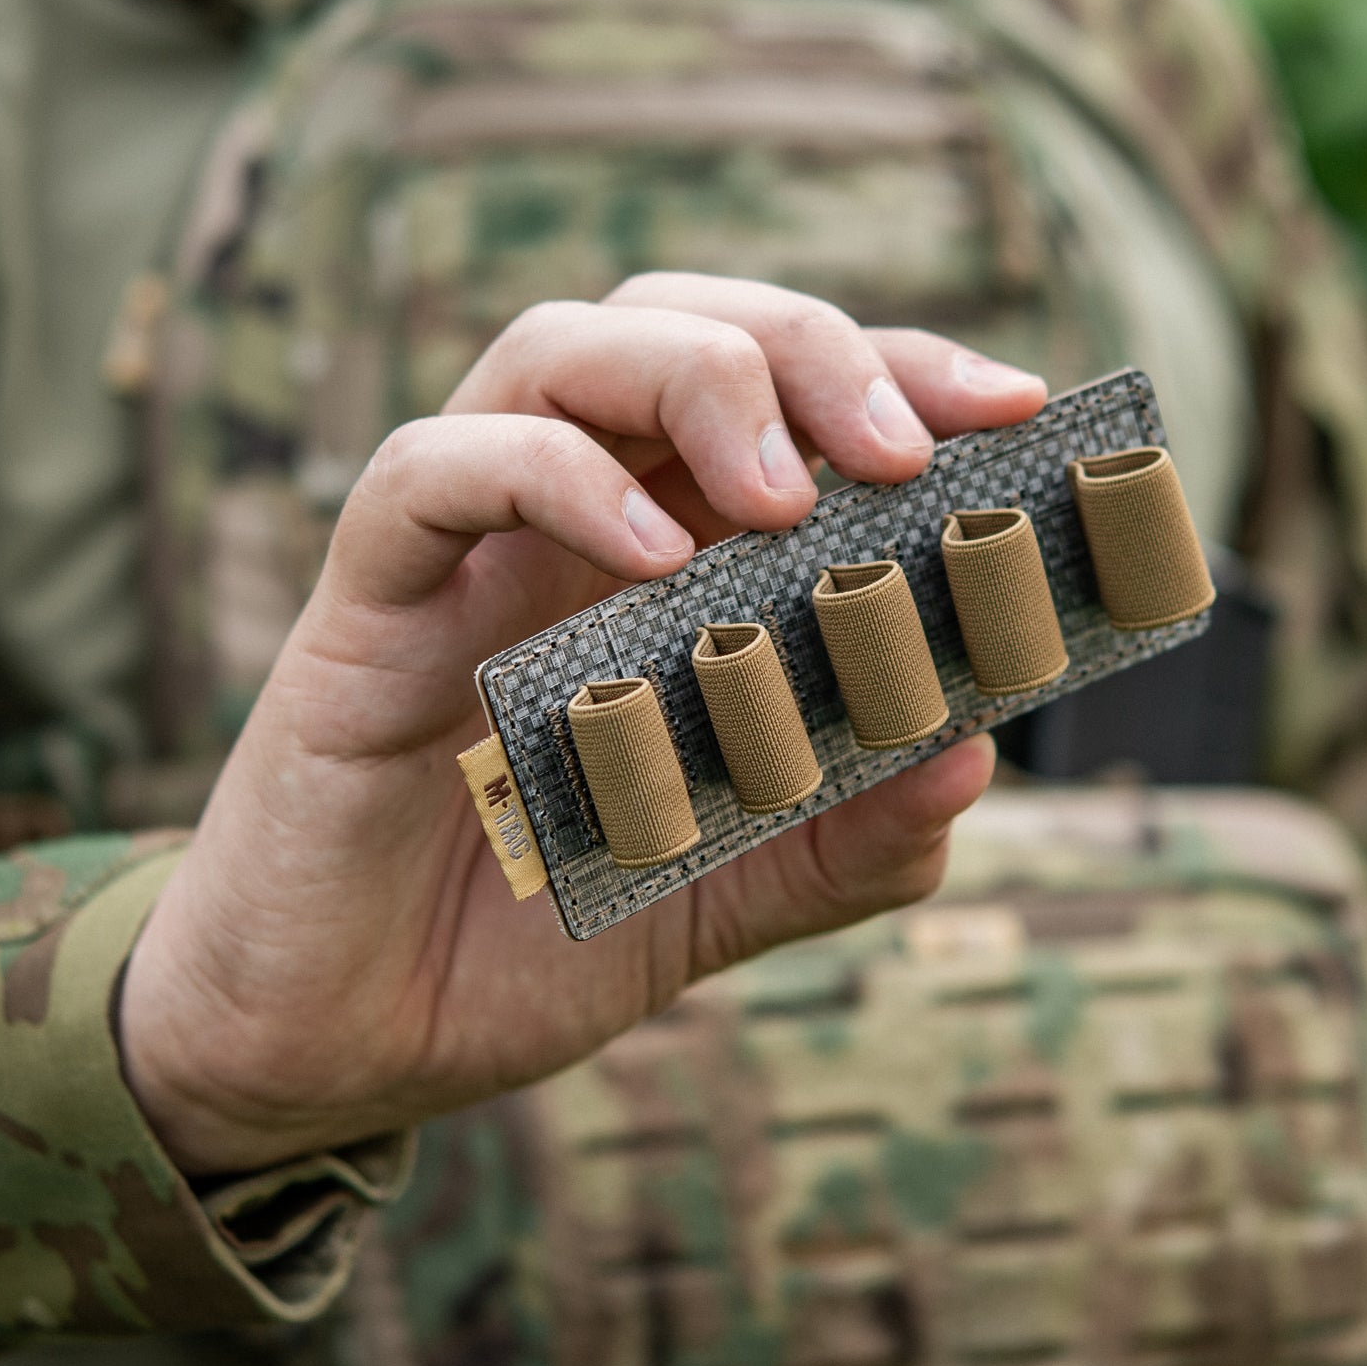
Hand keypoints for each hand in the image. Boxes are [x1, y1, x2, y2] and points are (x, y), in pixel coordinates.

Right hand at [119, 274, 1046, 1172]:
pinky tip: (648, 560)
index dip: (901, 373)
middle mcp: (572, 523)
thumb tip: (976, 759)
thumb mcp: (729, 894)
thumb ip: (849, 837)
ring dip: (693, 381)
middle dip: (809, 348)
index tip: (1016, 410)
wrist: (350, 1044)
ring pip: (555, 350)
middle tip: (906, 449)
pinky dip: (546, 476)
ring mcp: (466, 550)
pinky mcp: (365, 605)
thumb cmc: (535, 936)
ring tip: (788, 495)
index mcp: (667, 561)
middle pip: (676, 321)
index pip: (786, 403)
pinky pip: (429, 473)